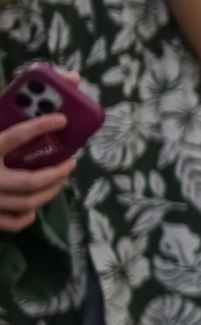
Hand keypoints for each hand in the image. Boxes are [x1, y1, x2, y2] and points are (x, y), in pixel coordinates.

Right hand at [0, 114, 78, 231]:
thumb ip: (1, 123)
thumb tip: (32, 102)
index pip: (15, 136)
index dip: (40, 126)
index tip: (61, 119)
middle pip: (30, 181)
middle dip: (56, 173)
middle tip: (70, 163)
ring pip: (27, 203)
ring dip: (49, 192)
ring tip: (58, 181)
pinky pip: (13, 223)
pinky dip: (28, 214)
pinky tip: (34, 205)